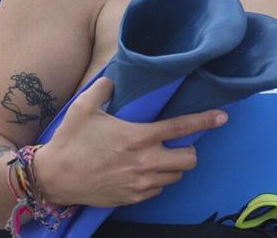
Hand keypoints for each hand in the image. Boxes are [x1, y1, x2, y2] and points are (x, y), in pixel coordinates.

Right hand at [31, 77, 226, 207]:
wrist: (53, 178)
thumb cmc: (70, 140)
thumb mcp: (84, 107)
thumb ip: (104, 88)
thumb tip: (116, 77)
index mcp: (138, 136)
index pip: (182, 127)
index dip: (206, 121)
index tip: (223, 116)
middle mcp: (145, 161)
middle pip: (189, 159)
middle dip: (188, 150)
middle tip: (176, 143)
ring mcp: (140, 183)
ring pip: (176, 176)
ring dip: (173, 165)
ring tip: (158, 156)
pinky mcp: (133, 198)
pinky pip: (159, 189)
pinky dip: (158, 180)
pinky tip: (143, 171)